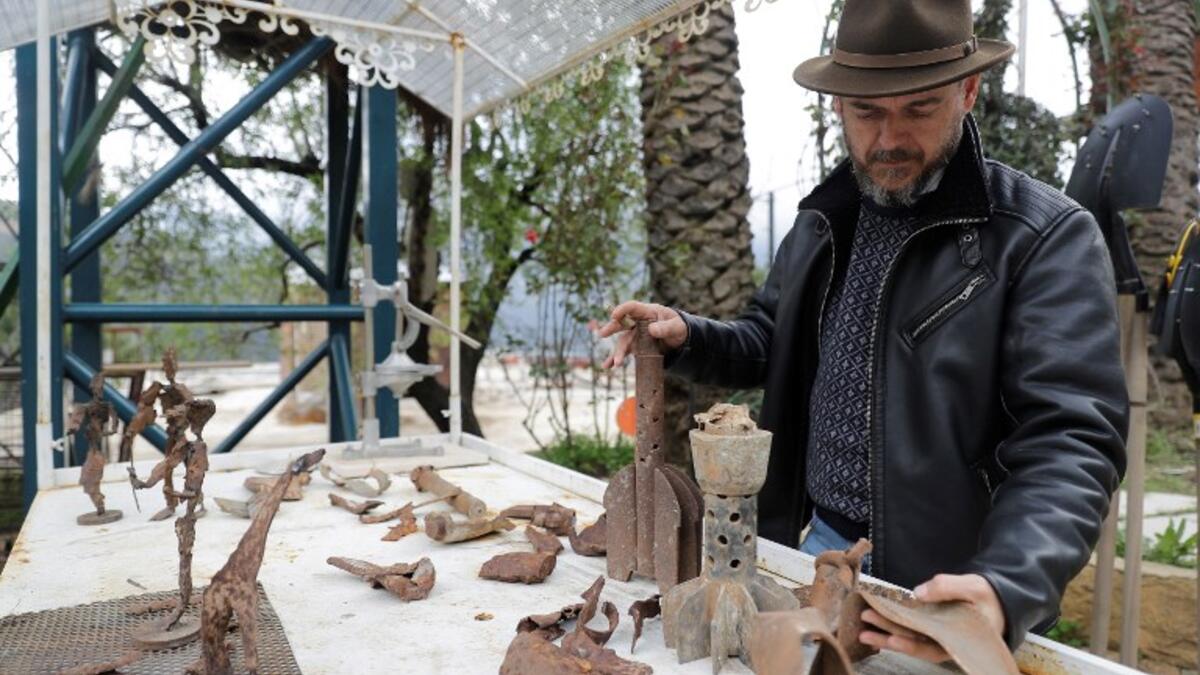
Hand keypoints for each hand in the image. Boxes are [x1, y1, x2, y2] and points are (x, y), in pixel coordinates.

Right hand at [597, 301, 686, 368]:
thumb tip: (652, 330)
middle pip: (622, 323)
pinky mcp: (636, 346)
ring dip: (618, 351)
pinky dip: (615, 358)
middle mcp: (638, 322)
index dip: (622, 310)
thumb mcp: (677, 327)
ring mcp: (636, 334)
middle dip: (612, 328)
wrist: (680, 339)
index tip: (614, 315)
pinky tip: (608, 366)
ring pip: (624, 341)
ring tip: (616, 363)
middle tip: (603, 334)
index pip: (632, 307)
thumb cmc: (678, 327)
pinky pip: (625, 351)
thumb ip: (666, 328)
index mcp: (648, 312)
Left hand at [858, 573, 1004, 662]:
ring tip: (863, 626)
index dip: (910, 645)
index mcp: (958, 641)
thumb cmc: (986, 596)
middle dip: (888, 633)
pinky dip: (893, 626)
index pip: (931, 648)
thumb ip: (948, 588)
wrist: (995, 600)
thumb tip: (917, 593)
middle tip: (865, 620)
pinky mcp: (930, 628)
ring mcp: (936, 636)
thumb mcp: (973, 588)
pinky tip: (875, 622)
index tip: (891, 638)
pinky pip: (910, 630)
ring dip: (885, 631)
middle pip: (913, 643)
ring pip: (909, 638)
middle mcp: (944, 643)